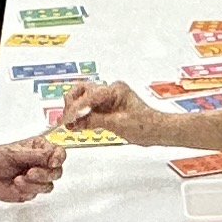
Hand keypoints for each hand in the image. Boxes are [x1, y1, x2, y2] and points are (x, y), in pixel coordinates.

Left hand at [0, 136, 64, 209]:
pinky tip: (16, 184)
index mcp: (38, 148)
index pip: (58, 152)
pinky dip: (27, 189)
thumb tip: (52, 154)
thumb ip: (36, 155)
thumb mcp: (15, 152)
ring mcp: (36, 178)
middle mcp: (40, 163)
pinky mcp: (31, 190)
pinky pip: (38, 192)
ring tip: (20, 179)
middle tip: (31, 172)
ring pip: (49, 184)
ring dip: (35, 183)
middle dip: (45, 173)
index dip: (58, 158)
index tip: (52, 162)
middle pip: (57, 170)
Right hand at [50, 79, 196, 147]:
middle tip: (65, 120)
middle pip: (82, 91)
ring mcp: (108, 97)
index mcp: (116, 90)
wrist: (156, 131)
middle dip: (72, 105)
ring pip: (83, 98)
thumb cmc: (145, 125)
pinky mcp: (107, 106)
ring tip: (69, 124)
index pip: (89, 96)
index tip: (66, 119)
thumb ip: (95, 121)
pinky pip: (89, 108)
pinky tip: (76, 125)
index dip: (76, 109)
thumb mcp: (118, 124)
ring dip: (75, 110)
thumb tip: (76, 121)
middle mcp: (111, 90)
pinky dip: (81, 116)